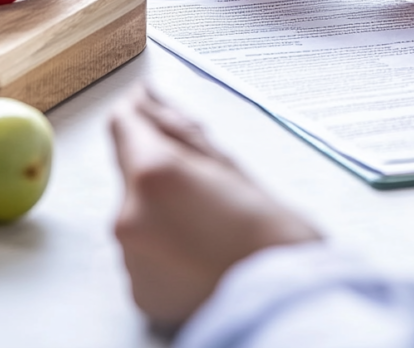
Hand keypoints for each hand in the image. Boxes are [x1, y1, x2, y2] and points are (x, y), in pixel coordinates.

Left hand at [110, 85, 321, 328]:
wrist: (288, 309)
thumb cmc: (276, 239)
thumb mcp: (233, 167)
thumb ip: (181, 133)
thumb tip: (149, 104)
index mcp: (155, 174)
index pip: (124, 125)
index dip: (139, 113)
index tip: (149, 106)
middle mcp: (130, 216)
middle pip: (132, 172)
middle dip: (160, 169)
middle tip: (210, 185)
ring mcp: (130, 258)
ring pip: (137, 214)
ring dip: (164, 211)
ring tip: (214, 228)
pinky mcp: (138, 291)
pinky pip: (143, 253)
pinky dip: (166, 248)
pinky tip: (203, 254)